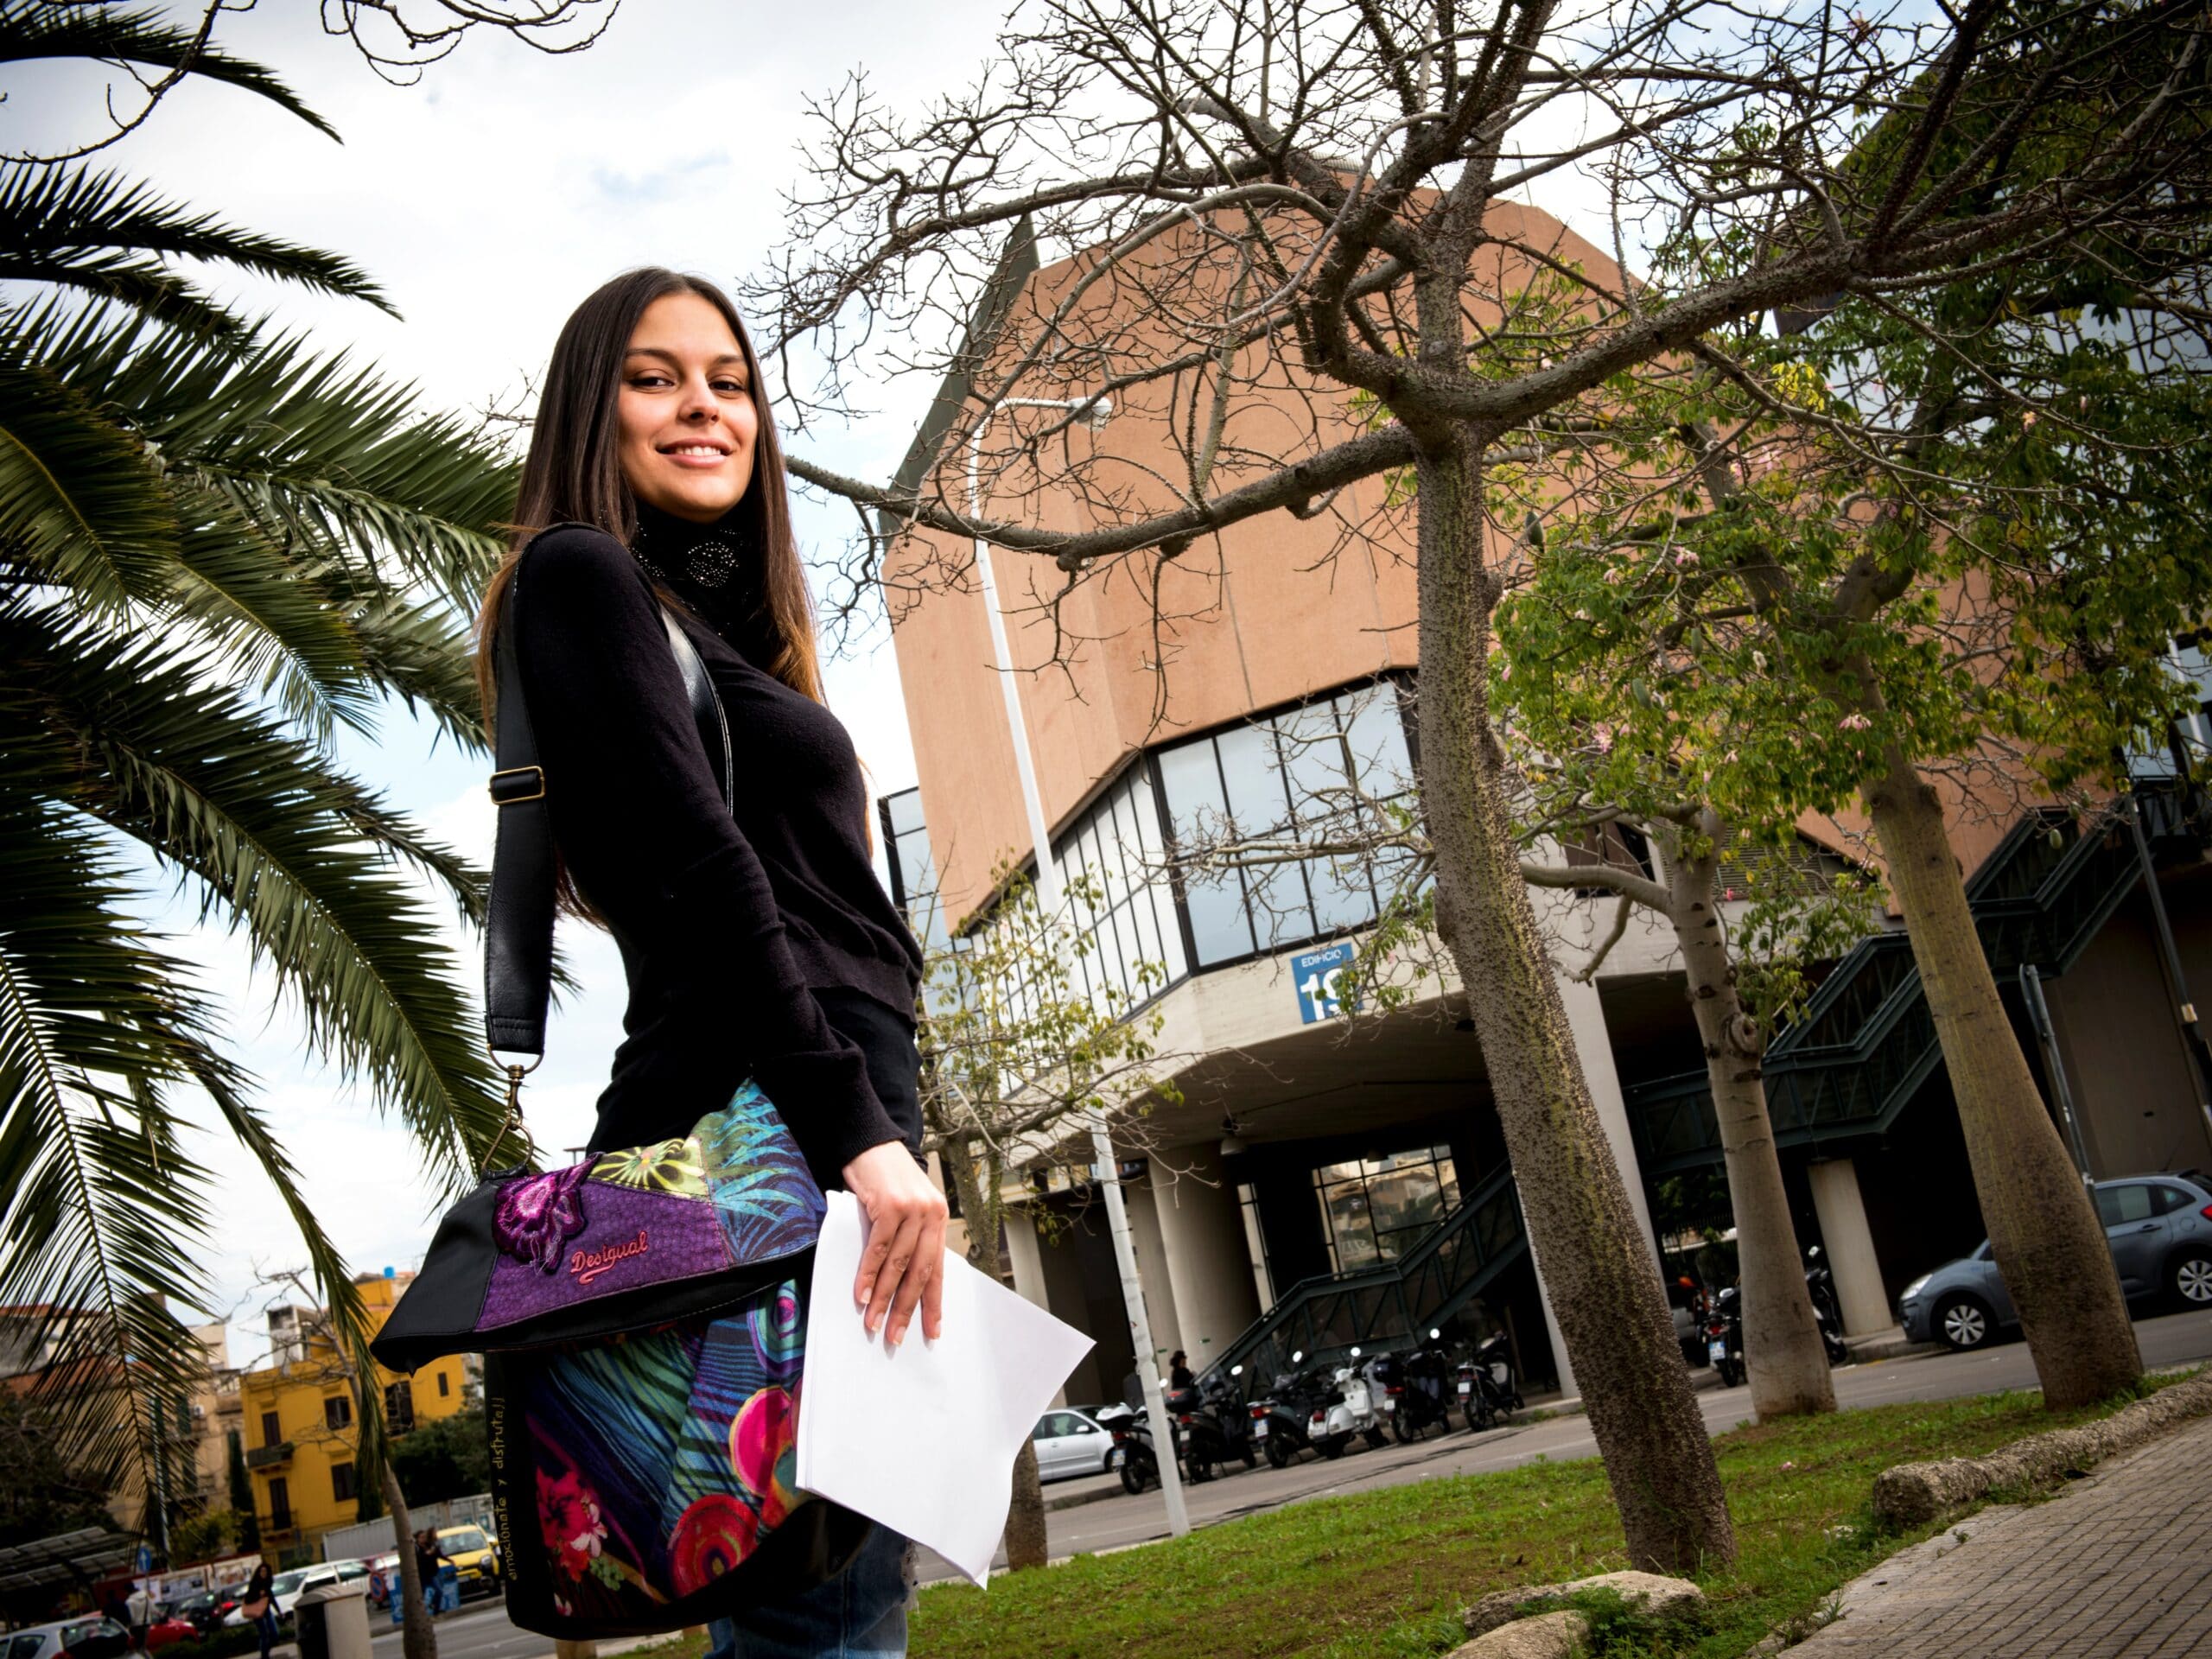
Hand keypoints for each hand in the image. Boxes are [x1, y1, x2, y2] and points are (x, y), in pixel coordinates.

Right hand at [842, 1141, 947, 1347]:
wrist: (870, 1141)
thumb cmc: (885, 1178)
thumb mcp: (905, 1208)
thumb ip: (907, 1239)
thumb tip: (900, 1284)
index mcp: (939, 1219)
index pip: (938, 1269)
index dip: (934, 1302)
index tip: (932, 1331)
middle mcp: (931, 1215)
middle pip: (921, 1271)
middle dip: (908, 1308)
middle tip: (897, 1336)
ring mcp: (912, 1209)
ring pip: (899, 1263)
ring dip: (885, 1297)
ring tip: (874, 1322)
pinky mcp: (890, 1204)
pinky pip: (879, 1248)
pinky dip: (869, 1274)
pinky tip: (862, 1294)